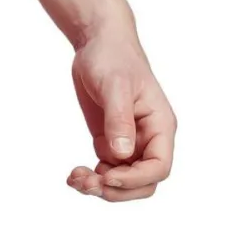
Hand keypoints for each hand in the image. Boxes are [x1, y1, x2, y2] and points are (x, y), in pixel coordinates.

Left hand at [66, 28, 175, 202]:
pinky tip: (73, 174)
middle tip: (86, 182)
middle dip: (115, 190)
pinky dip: (90, 179)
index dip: (135, 180)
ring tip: (75, 177)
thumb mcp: (115, 86)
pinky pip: (106, 172)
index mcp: (160, 125)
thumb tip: (122, 153)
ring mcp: (130, 143)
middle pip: (142, 184)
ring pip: (122, 182)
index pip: (159, 168)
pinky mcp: (111, 143)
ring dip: (99, 188)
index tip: (107, 177)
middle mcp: (149, 138)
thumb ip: (119, 120)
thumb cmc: (113, 57)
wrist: (98, 44)